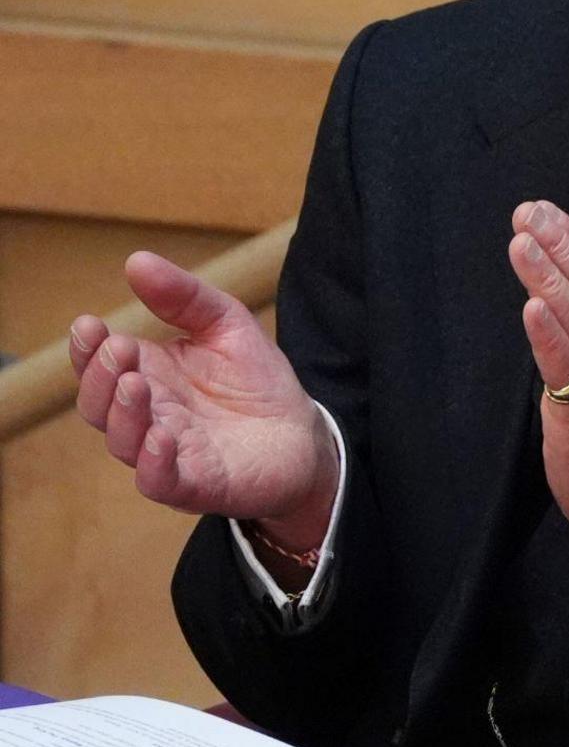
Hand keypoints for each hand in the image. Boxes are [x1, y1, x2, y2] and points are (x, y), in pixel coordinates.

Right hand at [65, 252, 335, 542]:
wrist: (304, 436)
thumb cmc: (256, 382)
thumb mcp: (227, 325)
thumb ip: (185, 297)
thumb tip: (136, 260)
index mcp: (148, 377)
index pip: (100, 366)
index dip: (86, 349)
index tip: (89, 323)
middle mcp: (147, 417)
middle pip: (99, 405)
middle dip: (101, 376)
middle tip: (119, 349)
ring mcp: (167, 454)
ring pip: (122, 442)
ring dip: (122, 413)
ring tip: (135, 383)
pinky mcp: (195, 485)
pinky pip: (159, 481)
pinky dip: (153, 462)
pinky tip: (160, 436)